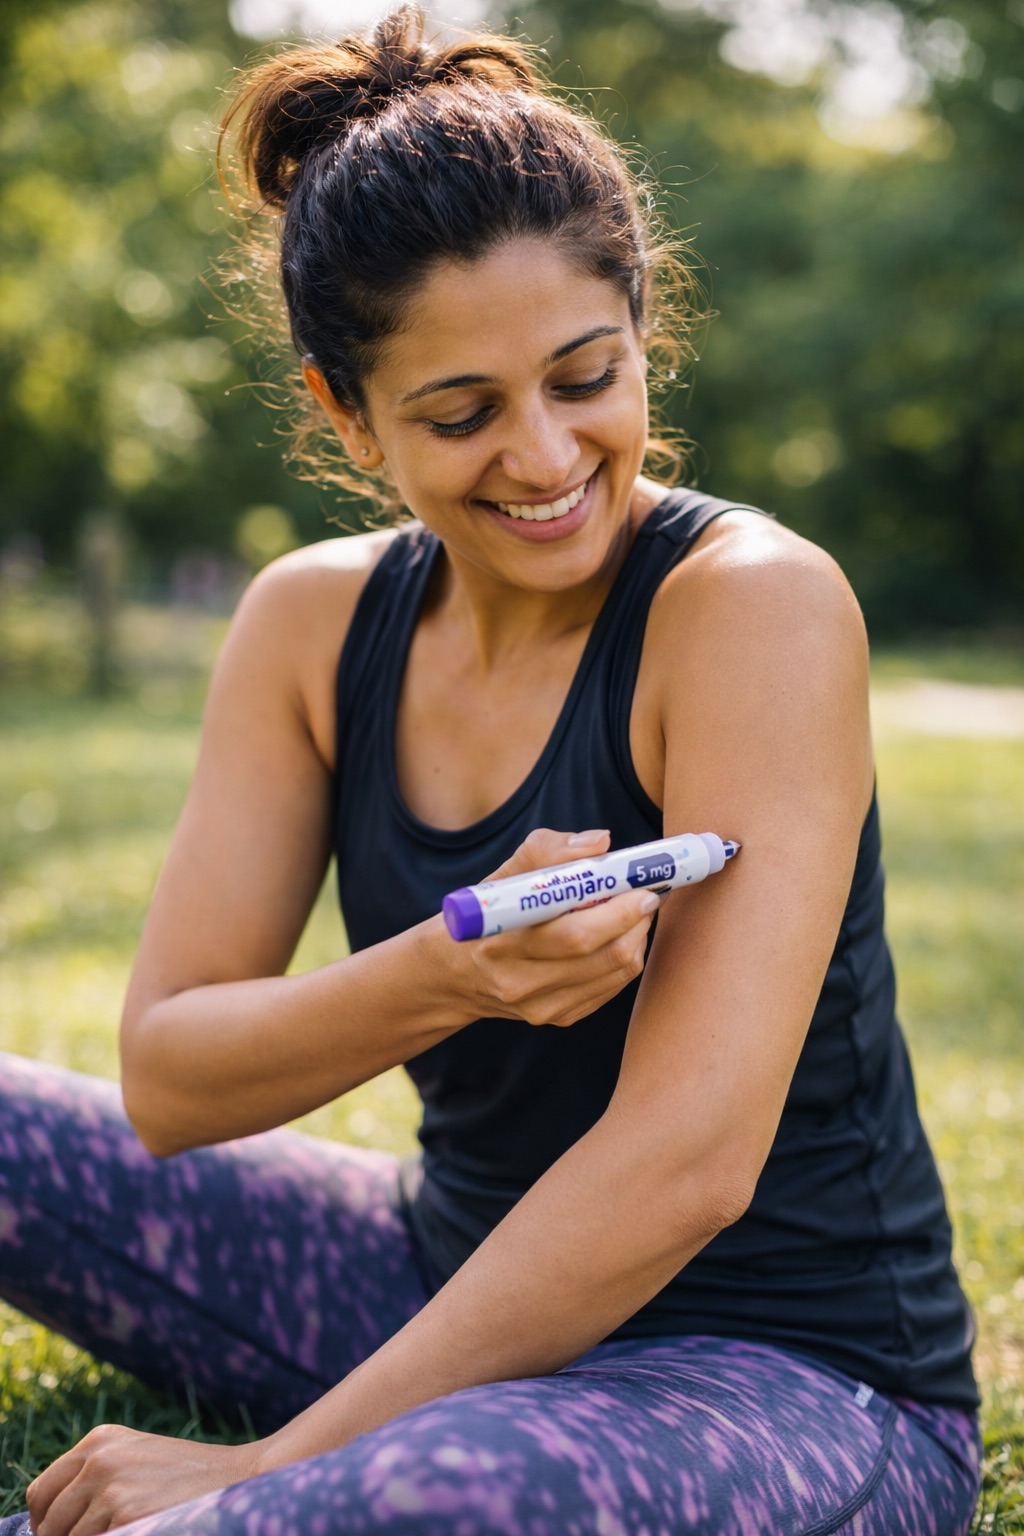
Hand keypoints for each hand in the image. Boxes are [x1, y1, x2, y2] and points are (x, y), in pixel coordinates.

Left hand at [25, 1424, 262, 1535]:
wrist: (241, 1479)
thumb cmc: (187, 1479)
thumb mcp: (135, 1461)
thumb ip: (93, 1478)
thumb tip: (47, 1525)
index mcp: (100, 1441)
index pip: (41, 1493)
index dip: (45, 1524)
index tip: (63, 1535)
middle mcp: (100, 1458)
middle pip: (48, 1522)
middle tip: (102, 1535)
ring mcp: (111, 1488)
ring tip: (132, 1529)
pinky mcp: (126, 1517)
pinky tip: (144, 1530)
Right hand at [444, 828, 659, 1027]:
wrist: (453, 976)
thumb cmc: (484, 914)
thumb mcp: (500, 877)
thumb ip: (547, 853)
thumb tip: (600, 842)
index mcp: (502, 941)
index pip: (574, 933)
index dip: (617, 910)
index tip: (642, 883)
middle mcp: (520, 982)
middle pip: (604, 954)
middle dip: (637, 918)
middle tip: (649, 890)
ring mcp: (542, 1007)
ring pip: (617, 971)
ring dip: (637, 935)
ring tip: (636, 908)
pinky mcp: (560, 1017)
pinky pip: (613, 986)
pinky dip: (625, 955)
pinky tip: (619, 934)